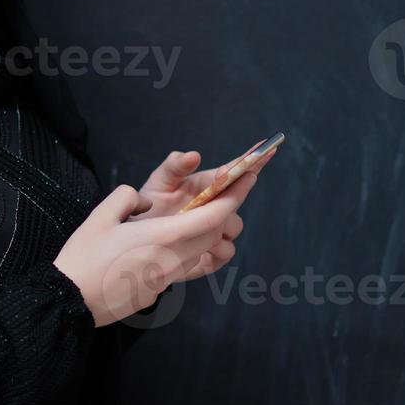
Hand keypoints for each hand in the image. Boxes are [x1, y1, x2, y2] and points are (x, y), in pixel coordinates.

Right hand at [52, 171, 259, 326]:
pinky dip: (187, 251)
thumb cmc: (83, 257)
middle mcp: (172, 259)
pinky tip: (166, 246)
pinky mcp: (157, 290)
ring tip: (195, 220)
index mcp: (161, 237)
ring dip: (207, 234)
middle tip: (226, 194)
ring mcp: (167, 278)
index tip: (246, 180)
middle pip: (214, 235)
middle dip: (224, 213)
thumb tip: (144, 201)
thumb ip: (127, 198)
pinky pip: (183, 267)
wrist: (71, 301)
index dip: (233, 198)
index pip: (212, 217)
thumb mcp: (99, 217)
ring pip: (201, 252)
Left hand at [128, 142, 276, 281]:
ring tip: (193, 222)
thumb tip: (194, 155)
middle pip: (238, 199)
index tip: (265, 149)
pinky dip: (215, 248)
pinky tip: (198, 245)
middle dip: (236, 191)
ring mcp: (218, 230)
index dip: (251, 161)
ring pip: (234, 226)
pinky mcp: (213, 255)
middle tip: (219, 187)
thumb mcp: (159, 182)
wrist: (139, 238)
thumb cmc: (150, 205)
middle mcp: (218, 206)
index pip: (236, 171)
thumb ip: (174, 166)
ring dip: (219, 223)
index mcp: (209, 185)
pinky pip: (226, 251)